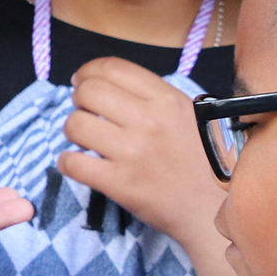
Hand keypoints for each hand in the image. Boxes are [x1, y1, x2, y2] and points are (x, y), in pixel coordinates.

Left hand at [59, 59, 225, 241]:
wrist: (209, 208)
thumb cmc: (199, 160)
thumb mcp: (187, 115)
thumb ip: (152, 96)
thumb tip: (107, 84)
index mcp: (167, 100)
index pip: (113, 67)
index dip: (88, 71)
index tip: (83, 81)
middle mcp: (150, 121)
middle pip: (88, 91)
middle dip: (78, 99)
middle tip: (85, 111)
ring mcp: (133, 152)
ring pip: (75, 124)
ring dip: (72, 130)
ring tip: (84, 139)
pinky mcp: (120, 183)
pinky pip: (72, 162)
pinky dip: (67, 161)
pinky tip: (78, 163)